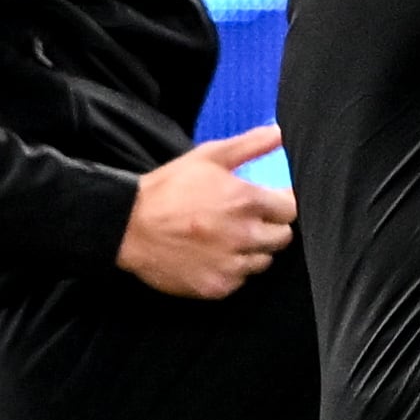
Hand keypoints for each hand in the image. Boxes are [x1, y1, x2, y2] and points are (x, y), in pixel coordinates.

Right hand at [120, 125, 292, 300]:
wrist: (128, 226)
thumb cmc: (168, 188)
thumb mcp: (207, 157)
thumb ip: (249, 145)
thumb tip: (280, 132)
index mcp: (246, 201)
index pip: (291, 209)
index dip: (281, 204)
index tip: (269, 202)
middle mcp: (244, 236)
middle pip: (283, 237)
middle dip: (270, 227)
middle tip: (246, 220)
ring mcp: (231, 265)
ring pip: (263, 261)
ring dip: (252, 250)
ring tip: (227, 239)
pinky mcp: (218, 287)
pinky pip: (240, 280)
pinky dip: (232, 270)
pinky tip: (212, 256)